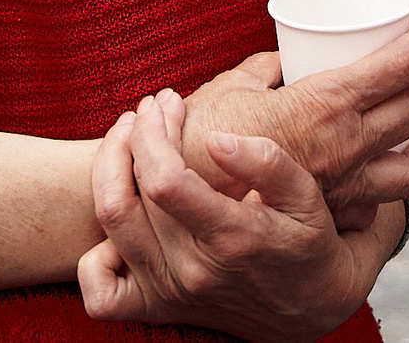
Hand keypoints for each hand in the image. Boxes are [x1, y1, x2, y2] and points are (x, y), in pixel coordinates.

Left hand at [80, 89, 388, 341]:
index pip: (164, 181)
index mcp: (232, 237)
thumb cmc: (310, 240)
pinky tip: (121, 216)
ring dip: (109, 168)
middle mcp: (193, 270)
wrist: (313, 306)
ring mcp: (170, 292)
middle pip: (129, 195)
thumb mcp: (305, 195)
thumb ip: (266, 162)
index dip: (156, 132)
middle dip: (135, 134)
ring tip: (129, 137)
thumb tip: (215, 138)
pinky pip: (102, 292)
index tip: (171, 101)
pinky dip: (94, 257)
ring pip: (109, 225)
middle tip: (154, 107)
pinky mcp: (158, 308)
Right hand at [176, 16, 408, 229]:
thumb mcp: (235, 82)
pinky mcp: (336, 209)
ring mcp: (346, 182)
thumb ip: (265, 66)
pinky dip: (398, 176)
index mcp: (327, 103)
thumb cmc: (202, 133)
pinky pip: (384, 197)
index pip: (399, 67)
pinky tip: (396, 162)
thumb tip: (285, 56)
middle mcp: (347, 143)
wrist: (185, 196)